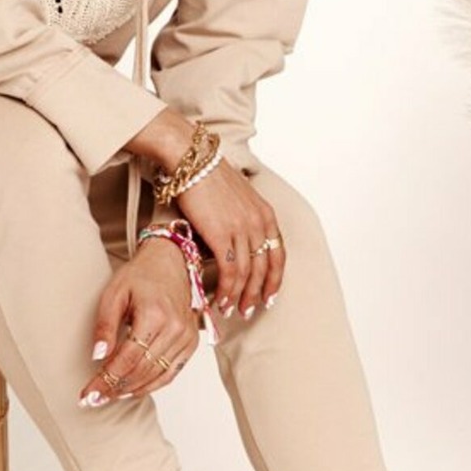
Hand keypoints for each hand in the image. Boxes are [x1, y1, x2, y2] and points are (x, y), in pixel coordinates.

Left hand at [78, 238, 200, 406]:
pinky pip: (171, 373)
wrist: (170, 263)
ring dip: (131, 390)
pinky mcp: (191, 343)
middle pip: (141, 370)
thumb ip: (105, 326)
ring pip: (156, 376)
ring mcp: (186, 337)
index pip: (127, 358)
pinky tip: (131, 389)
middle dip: (114, 388)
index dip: (106, 379)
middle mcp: (175, 328)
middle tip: (93, 399)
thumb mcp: (113, 294)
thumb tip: (97, 357)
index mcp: (154, 314)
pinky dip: (151, 385)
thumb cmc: (140, 275)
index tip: (88, 394)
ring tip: (109, 396)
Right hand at [171, 160, 285, 318]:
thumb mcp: (237, 197)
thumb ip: (242, 219)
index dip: (274, 279)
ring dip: (240, 297)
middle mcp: (259, 222)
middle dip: (257, 294)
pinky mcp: (223, 234)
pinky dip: (226, 290)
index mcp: (266, 213)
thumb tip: (234, 241)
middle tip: (248, 311)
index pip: (278, 254)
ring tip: (230, 311)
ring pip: (248, 274)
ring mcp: (243, 228)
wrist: (192, 159)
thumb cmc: (208, 175)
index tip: (268, 296)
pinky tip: (219, 301)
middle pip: (265, 268)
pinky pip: (230, 272)